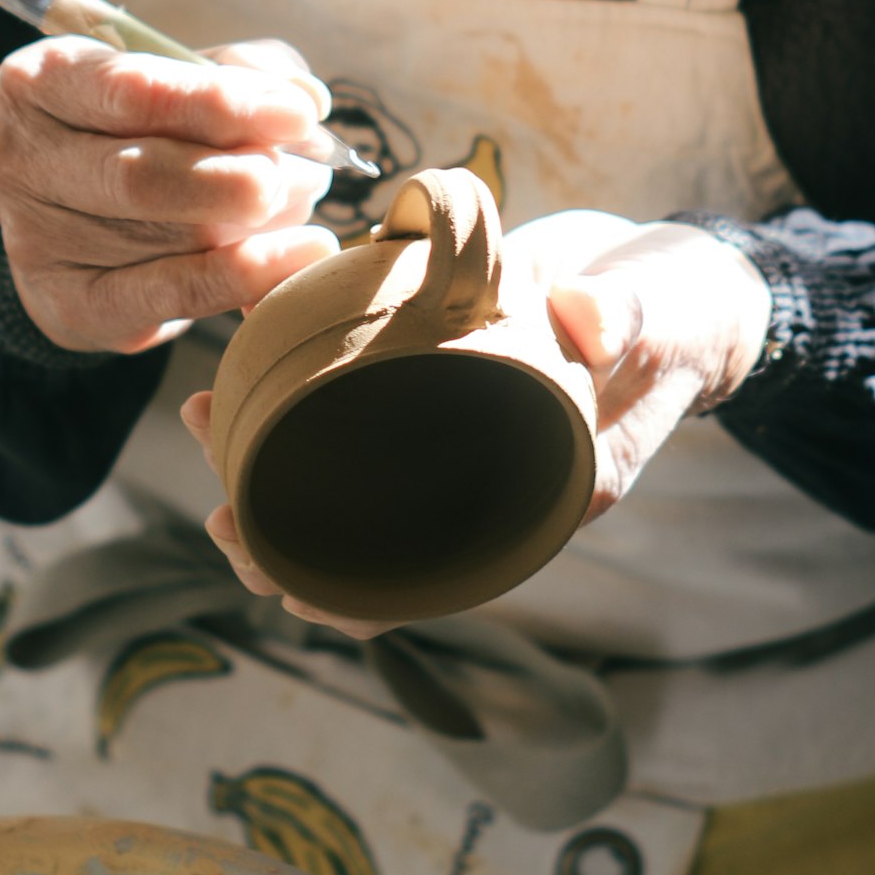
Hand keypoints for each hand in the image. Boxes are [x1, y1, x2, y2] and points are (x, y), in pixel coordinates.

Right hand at [0, 37, 338, 352]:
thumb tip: (305, 99)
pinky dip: (243, 279)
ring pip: (161, 239)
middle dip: (231, 178)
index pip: (129, 90)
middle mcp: (21, 160)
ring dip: (252, 225)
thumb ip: (242, 70)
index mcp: (40, 81)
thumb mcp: (180, 72)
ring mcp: (36, 241)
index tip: (295, 115)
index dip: (217, 102)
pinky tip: (300, 258)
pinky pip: (167, 297)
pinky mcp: (70, 306)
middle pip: (136, 175)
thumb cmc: (139, 122)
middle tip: (305, 176)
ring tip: (303, 201)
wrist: (75, 209)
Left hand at [181, 209, 769, 632]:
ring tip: (198, 417)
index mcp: (543, 493)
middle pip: (369, 536)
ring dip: (266, 456)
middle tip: (216, 506)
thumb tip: (582, 318)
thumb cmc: (676, 313)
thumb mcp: (662, 315)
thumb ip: (625, 320)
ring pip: (342, 469)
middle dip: (282, 534)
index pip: (435, 572)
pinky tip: (244, 351)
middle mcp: (488, 476)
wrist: (674, 280)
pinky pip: (348, 403)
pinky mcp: (431, 375)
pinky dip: (294, 386)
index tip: (280, 582)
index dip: (353, 594)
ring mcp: (453, 429)